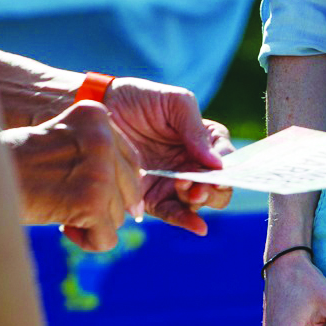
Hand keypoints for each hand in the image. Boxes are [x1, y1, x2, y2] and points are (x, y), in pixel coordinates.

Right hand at [2, 100, 143, 250]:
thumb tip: (136, 204)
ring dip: (91, 223)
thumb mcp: (61, 143)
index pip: (130, 160)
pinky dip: (88, 242)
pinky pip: (107, 238)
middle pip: (128, 189)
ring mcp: (99, 169)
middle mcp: (102, 137)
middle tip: (68, 206)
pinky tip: (62, 228)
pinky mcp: (90, 201)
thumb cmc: (13, 165)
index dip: (113, 186)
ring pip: (118, 216)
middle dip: (103, 206)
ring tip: (58, 213)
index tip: (88, 194)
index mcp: (95, 115)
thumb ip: (96, 156)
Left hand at [101, 76, 235, 232]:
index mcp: (203, 140)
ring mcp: (172, 182)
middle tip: (199, 185)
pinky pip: (172, 212)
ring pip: (197, 202)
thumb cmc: (141, 99)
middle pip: (216, 186)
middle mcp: (191, 163)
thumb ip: (195, 129)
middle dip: (214, 189)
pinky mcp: (151, 196)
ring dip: (197, 200)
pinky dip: (186, 221)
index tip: (217, 171)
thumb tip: (216, 164)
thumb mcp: (174, 103)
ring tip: (186, 189)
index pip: (225, 158)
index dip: (225, 168)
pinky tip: (198, 226)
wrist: (100, 108)